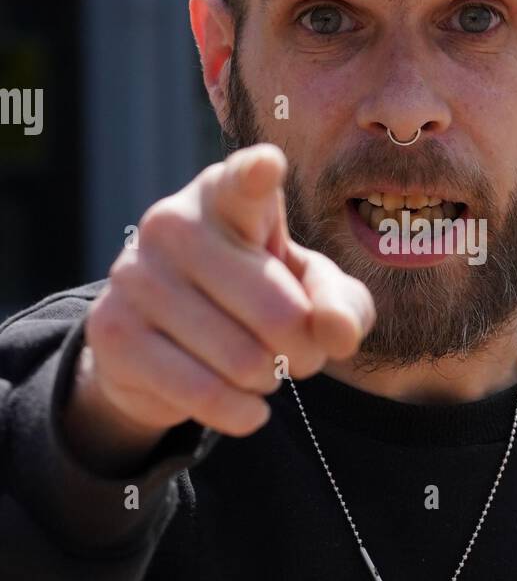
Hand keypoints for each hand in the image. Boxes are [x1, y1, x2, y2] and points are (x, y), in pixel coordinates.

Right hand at [64, 145, 374, 461]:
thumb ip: (340, 304)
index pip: (244, 182)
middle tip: (298, 354)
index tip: (268, 167)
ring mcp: (135, 276)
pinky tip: (247, 407)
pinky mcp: (113, 332)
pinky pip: (204, 393)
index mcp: (226, 195)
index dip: (259, 175)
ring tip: (261, 370)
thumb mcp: (309, 292)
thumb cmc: (257, 296)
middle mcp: (172, 223)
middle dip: (305, 351)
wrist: (163, 340)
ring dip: (271, 382)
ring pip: (244, 360)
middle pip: (278, 313)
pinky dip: (242, 413)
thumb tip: (337, 334)